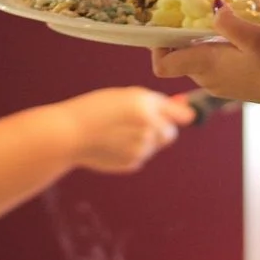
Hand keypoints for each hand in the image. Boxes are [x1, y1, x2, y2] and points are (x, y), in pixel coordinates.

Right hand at [58, 87, 195, 172]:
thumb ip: (159, 105)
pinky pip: (141, 156)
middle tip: (137, 122)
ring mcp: (141, 148)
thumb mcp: (127, 97)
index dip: (178, 115)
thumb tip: (189, 116)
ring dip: (144, 140)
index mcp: (146, 105)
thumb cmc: (95, 109)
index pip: (180, 115)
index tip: (179, 115)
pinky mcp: (132, 163)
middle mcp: (148, 127)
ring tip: (118, 132)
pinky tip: (113, 144)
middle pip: (170, 134)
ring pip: (154, 146)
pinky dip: (132, 151)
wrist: (70, 134)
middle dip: (160, 129)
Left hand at [150, 1, 259, 105]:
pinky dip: (212, 50)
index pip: (161, 65)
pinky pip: (210, 64)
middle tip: (192, 11)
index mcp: (205, 64)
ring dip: (197, 41)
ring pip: (194, 59)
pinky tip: (232, 37)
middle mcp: (206, 77)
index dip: (157, 46)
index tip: (168, 26)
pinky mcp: (230, 83)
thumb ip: (230, 23)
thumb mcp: (256, 36)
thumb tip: (213, 7)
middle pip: (177, 58)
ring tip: (215, 21)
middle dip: (179, 36)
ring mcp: (217, 83)